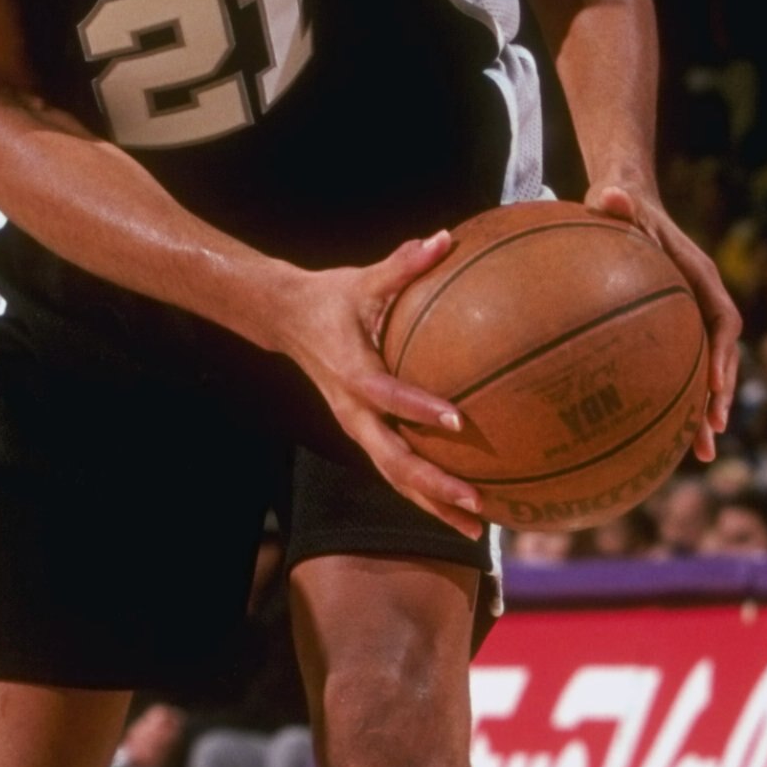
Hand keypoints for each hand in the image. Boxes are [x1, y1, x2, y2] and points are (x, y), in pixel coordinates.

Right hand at [271, 232, 485, 539]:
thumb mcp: (363, 279)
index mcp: (353, 375)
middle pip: (393, 461)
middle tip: (476, 501)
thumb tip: (446, 238)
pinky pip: (398, 472)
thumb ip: (404, 264)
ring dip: (434, 504)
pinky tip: (463, 509)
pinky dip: (428, 494)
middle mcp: (355, 414)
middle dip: (434, 485)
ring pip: (396, 478)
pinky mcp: (366, 436)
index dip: (419, 409)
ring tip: (478, 527)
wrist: (288, 322)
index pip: (387, 397)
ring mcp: (359, 430)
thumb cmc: (332, 298)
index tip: (457, 421)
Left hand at [586, 182, 741, 462]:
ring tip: (699, 453)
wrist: (625, 199)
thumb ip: (614, 199)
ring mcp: (686, 318)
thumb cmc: (620, 201)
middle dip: (719, 397)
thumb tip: (607, 195)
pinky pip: (674, 368)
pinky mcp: (666, 330)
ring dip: (703, 410)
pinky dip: (671, 401)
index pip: (723, 318)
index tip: (717, 386)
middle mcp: (700, 301)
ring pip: (702, 370)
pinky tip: (652, 436)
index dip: (723, 354)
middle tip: (712, 434)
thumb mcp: (615, 197)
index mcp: (698, 275)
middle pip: (720, 356)